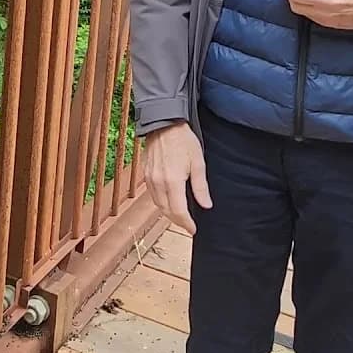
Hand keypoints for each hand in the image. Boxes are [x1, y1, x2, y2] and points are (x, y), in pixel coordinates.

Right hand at [144, 120, 211, 234]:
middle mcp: (158, 182)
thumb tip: (206, 205)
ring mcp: (150, 178)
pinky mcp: (146, 173)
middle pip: (166, 211)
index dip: (186, 224)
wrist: (164, 123)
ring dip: (168, 213)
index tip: (193, 229)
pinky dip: (161, 203)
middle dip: (178, 221)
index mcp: (172, 181)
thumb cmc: (182, 140)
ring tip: (180, 216)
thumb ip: (201, 187)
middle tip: (188, 225)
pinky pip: (152, 195)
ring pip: (158, 204)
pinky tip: (169, 201)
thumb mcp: (198, 162)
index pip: (179, 211)